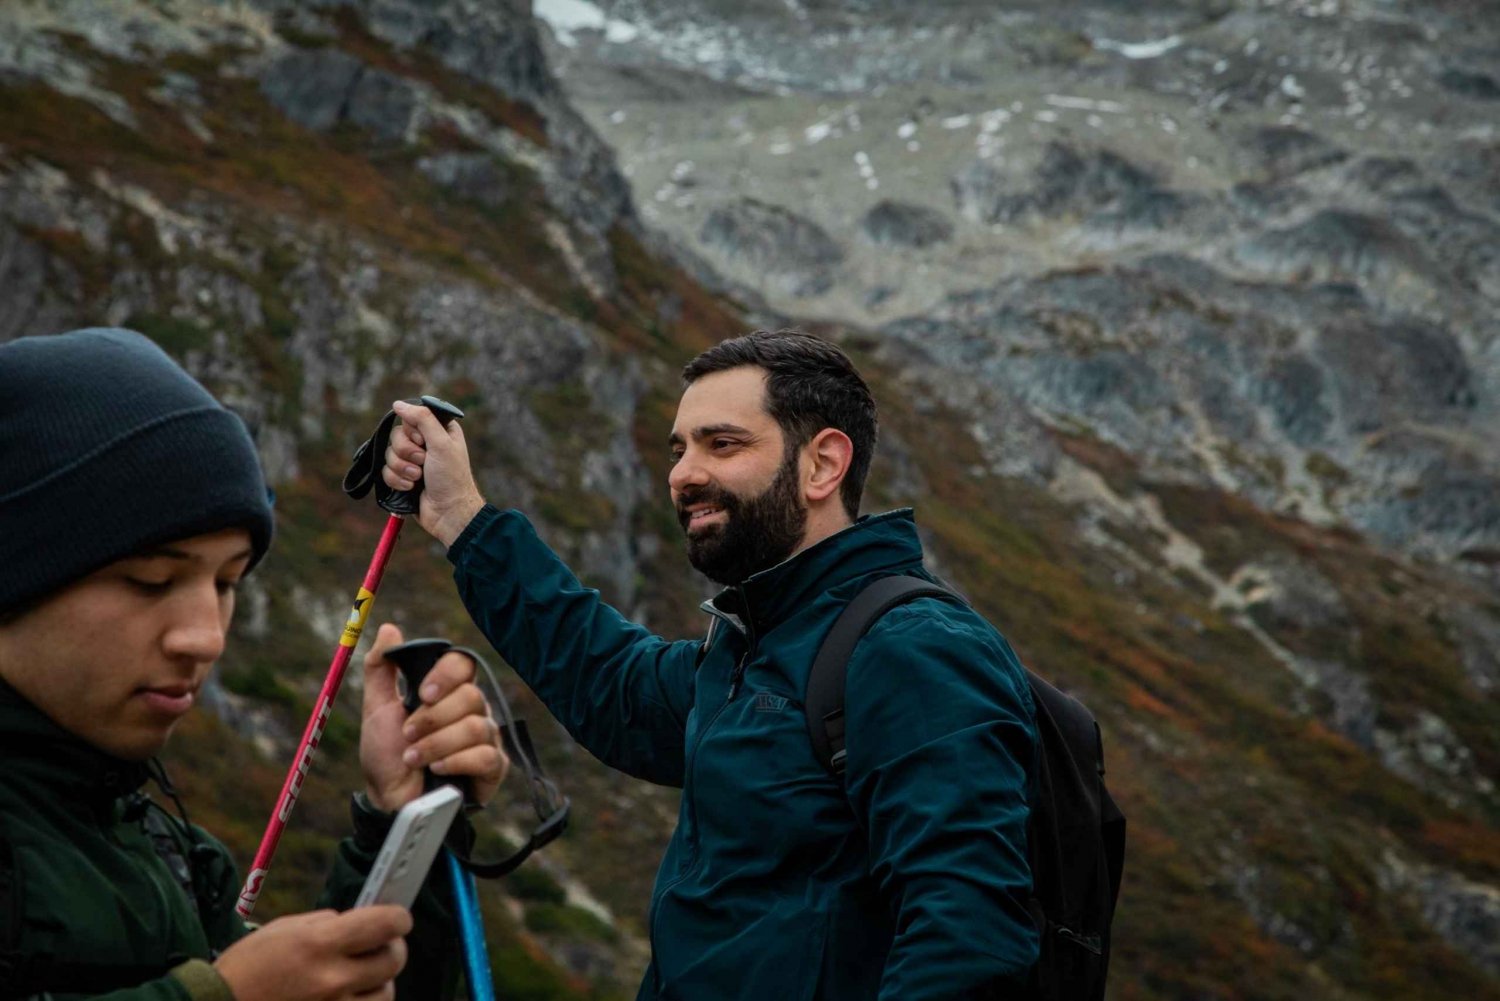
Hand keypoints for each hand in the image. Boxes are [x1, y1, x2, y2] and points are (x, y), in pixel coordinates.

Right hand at [213, 906, 410, 1000]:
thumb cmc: (245, 970)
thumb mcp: (283, 930)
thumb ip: (325, 924)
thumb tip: (358, 921)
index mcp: (318, 945)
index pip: (384, 925)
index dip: (399, 918)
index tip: (399, 918)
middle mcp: (331, 980)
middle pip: (394, 960)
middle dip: (391, 948)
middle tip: (381, 945)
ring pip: (386, 994)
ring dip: (379, 982)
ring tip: (359, 977)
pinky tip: (348, 996)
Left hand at [360, 623, 508, 812]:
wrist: (390, 801)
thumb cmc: (386, 756)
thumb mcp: (376, 709)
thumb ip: (382, 669)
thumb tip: (389, 629)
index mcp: (448, 692)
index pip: (464, 664)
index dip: (446, 675)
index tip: (422, 694)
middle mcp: (472, 710)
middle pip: (471, 696)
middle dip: (432, 718)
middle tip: (408, 735)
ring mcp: (486, 738)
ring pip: (477, 726)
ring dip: (437, 743)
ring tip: (415, 759)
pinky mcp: (494, 768)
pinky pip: (487, 755)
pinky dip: (457, 761)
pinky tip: (439, 769)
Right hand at [382, 400, 485, 546]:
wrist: (448, 512)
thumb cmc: (451, 477)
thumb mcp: (441, 443)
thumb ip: (422, 419)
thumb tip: (398, 404)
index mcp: (439, 431)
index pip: (411, 418)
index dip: (412, 430)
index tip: (422, 440)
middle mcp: (425, 444)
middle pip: (396, 435)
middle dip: (407, 452)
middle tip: (423, 462)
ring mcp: (413, 462)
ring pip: (389, 454)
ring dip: (403, 468)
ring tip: (418, 478)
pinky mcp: (403, 478)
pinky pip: (386, 471)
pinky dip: (397, 480)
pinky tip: (411, 488)